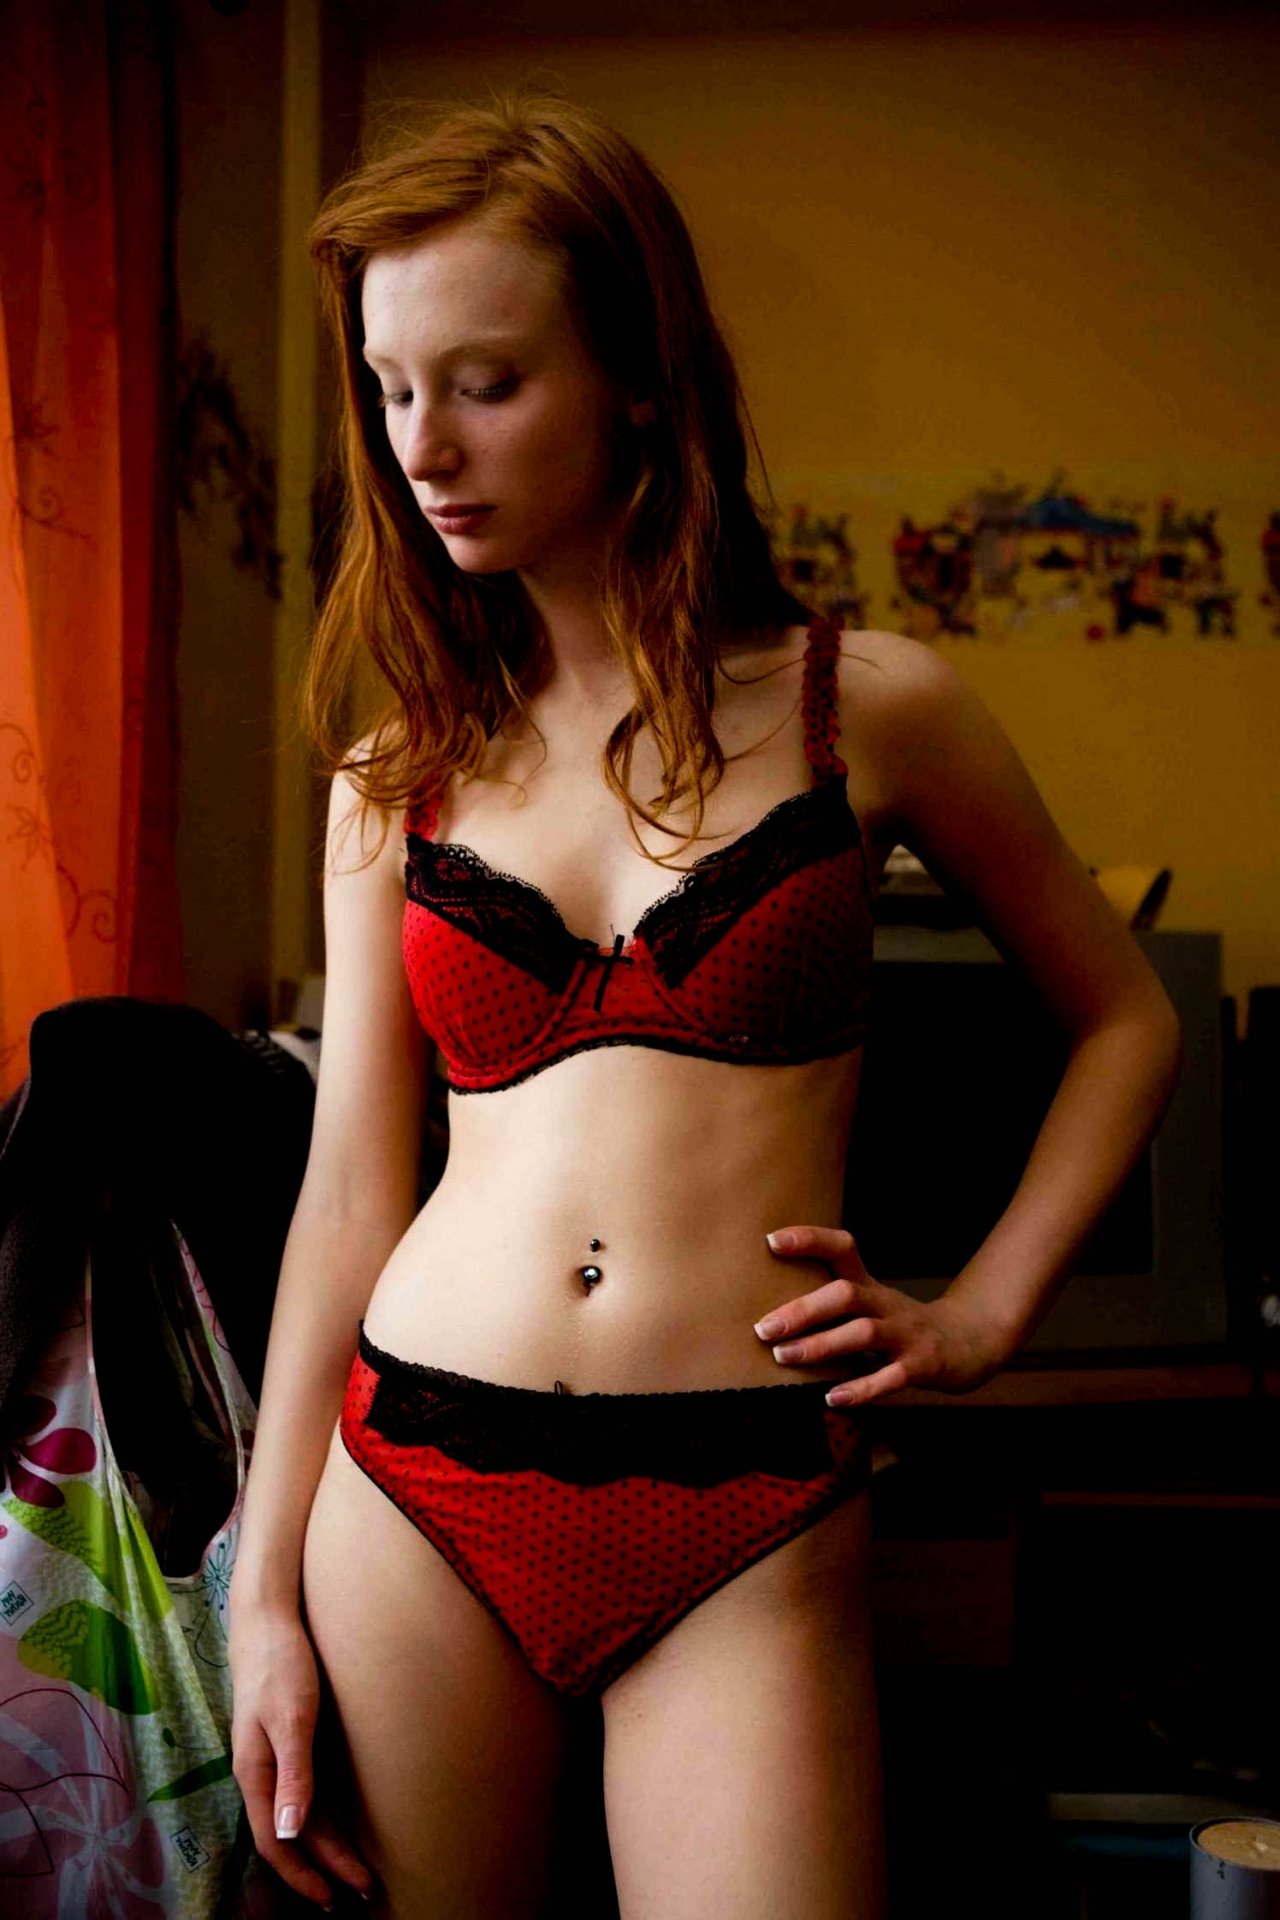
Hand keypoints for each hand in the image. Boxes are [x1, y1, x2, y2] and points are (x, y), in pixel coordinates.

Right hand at [229, 1603, 374, 1909]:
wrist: (268, 1620)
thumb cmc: (280, 1665)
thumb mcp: (292, 1719)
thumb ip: (293, 1775)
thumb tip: (290, 1834)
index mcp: (255, 1774)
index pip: (275, 1843)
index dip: (301, 1875)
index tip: (330, 1898)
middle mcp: (262, 1774)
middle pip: (292, 1835)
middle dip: (324, 1867)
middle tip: (362, 1891)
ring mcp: (274, 1760)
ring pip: (300, 1816)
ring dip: (327, 1846)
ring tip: (358, 1870)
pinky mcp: (289, 1742)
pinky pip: (306, 1794)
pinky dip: (323, 1817)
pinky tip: (341, 1826)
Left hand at [757, 1224, 1010, 1405]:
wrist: (969, 1343)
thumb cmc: (900, 1327)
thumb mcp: (870, 1305)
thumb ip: (830, 1307)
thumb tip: (769, 1315)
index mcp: (870, 1286)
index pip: (842, 1248)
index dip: (810, 1240)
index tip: (771, 1240)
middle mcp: (886, 1304)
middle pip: (845, 1295)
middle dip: (802, 1310)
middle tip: (763, 1328)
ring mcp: (906, 1334)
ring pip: (863, 1333)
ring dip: (821, 1345)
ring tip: (784, 1357)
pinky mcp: (922, 1365)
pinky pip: (891, 1377)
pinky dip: (861, 1388)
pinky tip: (831, 1398)